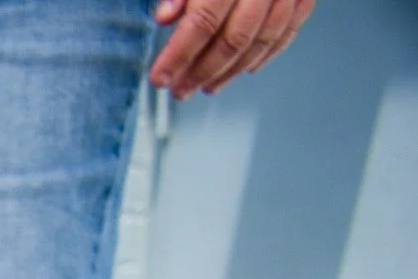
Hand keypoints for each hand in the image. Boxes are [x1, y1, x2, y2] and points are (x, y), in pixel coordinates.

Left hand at [151, 0, 315, 98]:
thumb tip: (165, 18)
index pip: (203, 21)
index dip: (179, 55)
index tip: (159, 79)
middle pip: (234, 38)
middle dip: (203, 71)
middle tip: (180, 91)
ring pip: (262, 40)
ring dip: (232, 71)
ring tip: (207, 87)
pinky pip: (289, 30)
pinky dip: (267, 54)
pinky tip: (245, 69)